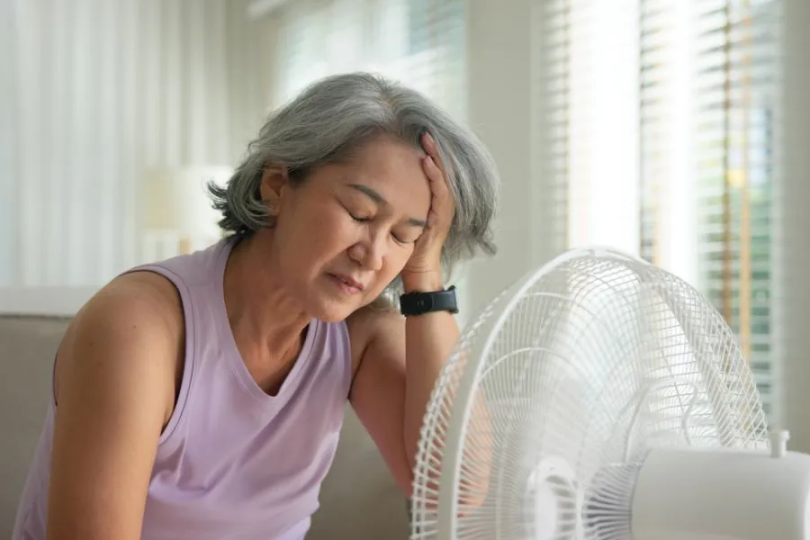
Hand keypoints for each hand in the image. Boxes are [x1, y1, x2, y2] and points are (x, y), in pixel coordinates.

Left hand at [401, 132, 454, 290]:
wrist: (418, 269)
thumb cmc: (404, 244)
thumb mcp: (398, 216)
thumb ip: (392, 201)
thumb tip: (372, 181)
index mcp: (431, 200)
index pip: (431, 171)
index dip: (427, 153)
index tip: (416, 135)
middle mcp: (440, 202)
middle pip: (440, 170)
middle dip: (433, 150)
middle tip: (423, 131)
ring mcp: (443, 209)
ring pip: (443, 177)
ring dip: (435, 158)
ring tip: (427, 141)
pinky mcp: (441, 217)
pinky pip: (441, 192)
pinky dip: (435, 176)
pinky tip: (426, 163)